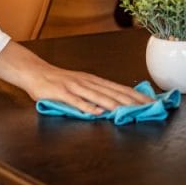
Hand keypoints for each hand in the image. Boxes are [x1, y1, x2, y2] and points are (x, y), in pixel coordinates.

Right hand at [0, 42, 152, 113]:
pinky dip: (88, 107)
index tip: (152, 103)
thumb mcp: (79, 85)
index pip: (119, 88)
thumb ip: (94, 94)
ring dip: (114, 104)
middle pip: (113, 92)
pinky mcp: (61, 93)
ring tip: (129, 112)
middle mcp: (87, 82)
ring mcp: (74, 87)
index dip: (136, 96)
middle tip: (149, 108)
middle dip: (132, 101)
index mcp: (93, 81)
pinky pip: (76, 101)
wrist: (33, 71)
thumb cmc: (57, 81)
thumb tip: (111, 106)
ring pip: (98, 96)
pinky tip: (98, 113)